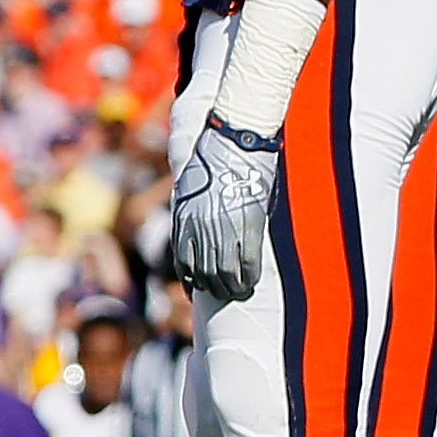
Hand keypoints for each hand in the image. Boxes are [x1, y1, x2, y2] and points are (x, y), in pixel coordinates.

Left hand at [163, 116, 279, 303]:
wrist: (232, 143)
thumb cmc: (211, 162)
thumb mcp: (189, 189)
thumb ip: (189, 213)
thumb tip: (192, 232)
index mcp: (184, 220)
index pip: (183, 263)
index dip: (191, 281)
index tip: (197, 290)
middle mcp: (201, 228)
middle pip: (205, 273)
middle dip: (214, 287)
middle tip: (224, 293)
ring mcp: (225, 228)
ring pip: (226, 272)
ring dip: (233, 286)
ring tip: (239, 291)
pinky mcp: (249, 224)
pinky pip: (249, 260)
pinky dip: (250, 274)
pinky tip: (253, 280)